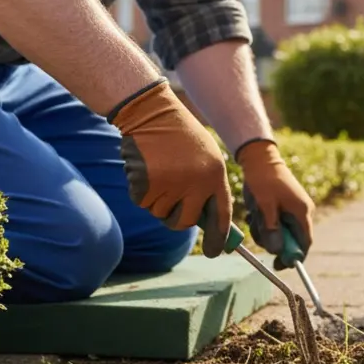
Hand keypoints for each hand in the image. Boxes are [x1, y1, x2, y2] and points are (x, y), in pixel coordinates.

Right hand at [108, 80, 233, 257]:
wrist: (151, 112)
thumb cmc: (180, 136)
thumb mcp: (206, 157)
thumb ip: (208, 187)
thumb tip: (207, 223)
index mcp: (215, 175)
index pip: (221, 215)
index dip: (220, 238)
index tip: (217, 252)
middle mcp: (196, 183)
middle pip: (186, 222)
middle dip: (177, 218)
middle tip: (172, 201)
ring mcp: (171, 185)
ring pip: (161, 213)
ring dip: (157, 199)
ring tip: (159, 170)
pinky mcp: (147, 184)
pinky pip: (143, 203)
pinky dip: (141, 191)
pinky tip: (146, 168)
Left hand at [236, 140, 314, 268]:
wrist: (259, 157)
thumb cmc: (263, 179)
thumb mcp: (264, 205)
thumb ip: (272, 228)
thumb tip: (277, 251)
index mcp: (302, 212)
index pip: (304, 243)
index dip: (293, 257)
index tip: (277, 265)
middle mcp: (301, 212)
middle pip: (291, 239)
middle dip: (274, 241)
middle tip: (258, 233)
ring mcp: (293, 208)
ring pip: (281, 232)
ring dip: (266, 231)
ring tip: (254, 217)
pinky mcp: (284, 206)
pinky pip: (276, 223)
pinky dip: (264, 223)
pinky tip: (255, 213)